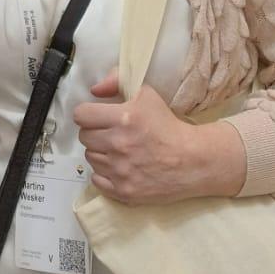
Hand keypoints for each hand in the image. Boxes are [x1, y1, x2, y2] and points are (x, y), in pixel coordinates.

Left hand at [74, 73, 241, 204]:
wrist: (193, 161)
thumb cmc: (168, 125)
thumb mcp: (146, 94)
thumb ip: (116, 81)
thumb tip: (94, 89)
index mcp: (123, 119)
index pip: (81, 115)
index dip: (88, 114)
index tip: (97, 118)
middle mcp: (118, 145)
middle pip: (84, 137)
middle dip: (95, 133)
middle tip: (111, 134)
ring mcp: (120, 171)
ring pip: (90, 158)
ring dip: (101, 153)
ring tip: (118, 151)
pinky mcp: (124, 191)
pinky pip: (96, 180)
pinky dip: (105, 174)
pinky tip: (119, 168)